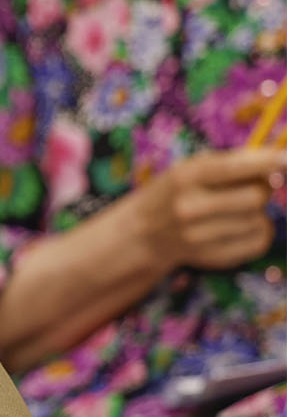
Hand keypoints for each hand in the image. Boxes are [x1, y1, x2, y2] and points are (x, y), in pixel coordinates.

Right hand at [122, 146, 284, 271]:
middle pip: (255, 197)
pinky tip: (242, 225)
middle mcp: (190, 207)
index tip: (285, 159)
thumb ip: (232, 163)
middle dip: (264, 188)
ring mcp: (200, 236)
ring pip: (260, 220)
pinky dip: (260, 230)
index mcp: (184, 177)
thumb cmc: (175, 192)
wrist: (143, 233)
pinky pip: (259, 242)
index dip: (267, 162)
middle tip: (257, 185)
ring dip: (259, 211)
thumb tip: (281, 162)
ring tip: (239, 208)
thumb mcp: (190, 168)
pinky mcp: (214, 257)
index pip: (235, 167)